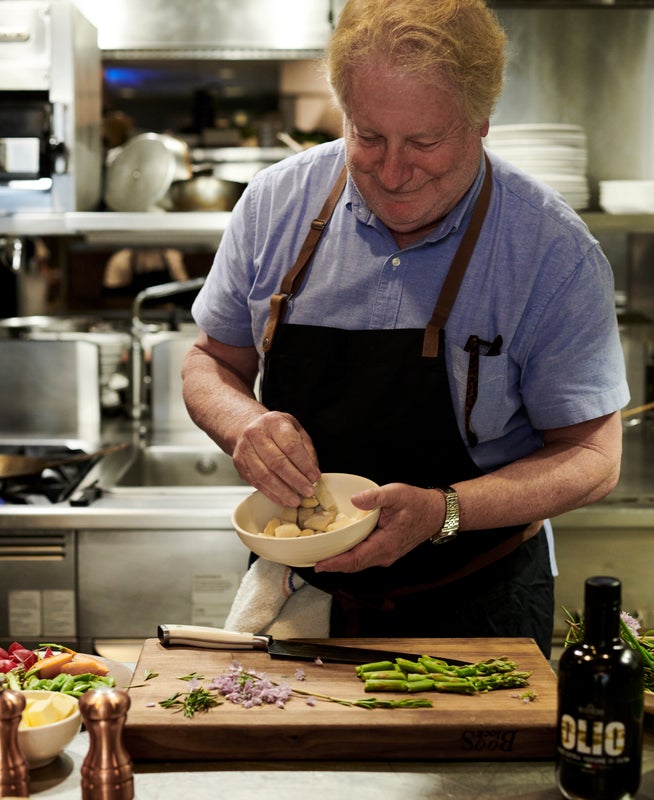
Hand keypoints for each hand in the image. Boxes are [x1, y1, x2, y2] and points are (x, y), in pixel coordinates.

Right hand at [232, 410, 320, 505]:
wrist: (245, 426)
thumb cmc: (274, 429)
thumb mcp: (294, 429)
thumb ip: (306, 449)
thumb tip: (313, 473)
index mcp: (273, 422)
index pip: (291, 446)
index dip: (304, 464)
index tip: (314, 477)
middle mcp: (256, 434)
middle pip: (277, 462)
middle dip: (295, 480)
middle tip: (308, 491)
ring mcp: (245, 450)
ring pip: (264, 475)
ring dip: (282, 491)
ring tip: (296, 500)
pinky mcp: (240, 465)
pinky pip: (256, 482)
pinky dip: (271, 494)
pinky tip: (283, 499)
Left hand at [314, 484, 443, 572]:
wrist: (436, 512)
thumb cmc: (417, 503)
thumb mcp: (396, 494)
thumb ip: (375, 497)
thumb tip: (355, 500)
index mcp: (385, 544)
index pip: (355, 559)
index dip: (335, 563)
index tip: (319, 565)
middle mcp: (384, 555)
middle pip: (353, 565)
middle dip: (333, 565)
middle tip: (312, 560)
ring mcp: (386, 555)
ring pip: (358, 563)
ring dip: (340, 561)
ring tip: (322, 554)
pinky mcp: (386, 551)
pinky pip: (364, 557)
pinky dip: (350, 556)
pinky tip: (340, 547)